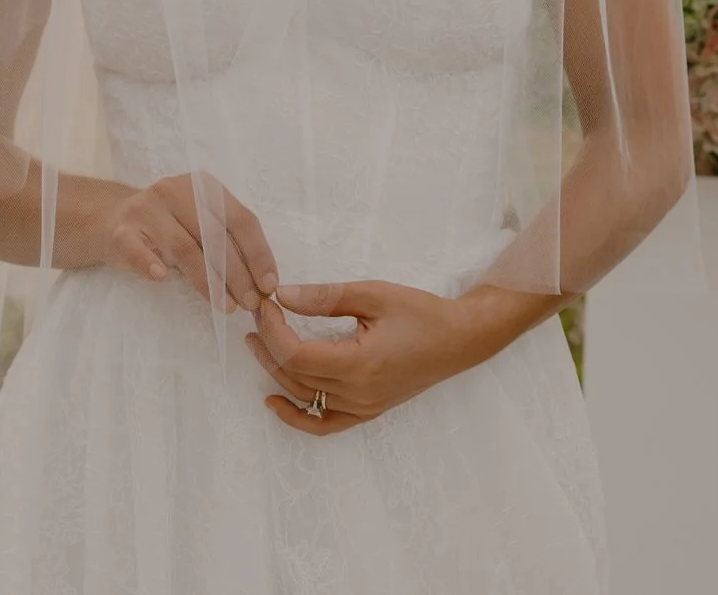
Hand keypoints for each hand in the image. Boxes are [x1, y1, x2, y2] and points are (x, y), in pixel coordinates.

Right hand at [98, 173, 277, 311]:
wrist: (111, 218)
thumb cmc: (169, 225)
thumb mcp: (200, 221)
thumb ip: (228, 242)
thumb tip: (263, 282)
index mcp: (204, 187)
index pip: (241, 219)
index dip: (258, 253)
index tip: (269, 284)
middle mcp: (176, 191)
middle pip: (215, 236)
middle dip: (238, 274)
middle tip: (250, 303)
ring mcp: (146, 210)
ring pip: (183, 247)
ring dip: (208, 280)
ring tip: (225, 305)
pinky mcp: (121, 232)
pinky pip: (138, 250)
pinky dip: (151, 264)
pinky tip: (163, 279)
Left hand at [246, 280, 491, 435]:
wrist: (459, 340)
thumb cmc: (422, 313)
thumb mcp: (374, 294)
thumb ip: (326, 297)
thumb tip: (283, 295)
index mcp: (360, 364)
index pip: (296, 354)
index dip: (273, 329)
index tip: (267, 304)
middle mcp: (358, 394)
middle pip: (294, 375)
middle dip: (268, 344)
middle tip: (258, 315)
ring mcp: (362, 408)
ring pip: (303, 397)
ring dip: (274, 371)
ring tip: (258, 342)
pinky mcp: (367, 412)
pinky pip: (323, 423)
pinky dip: (295, 416)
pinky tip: (273, 400)